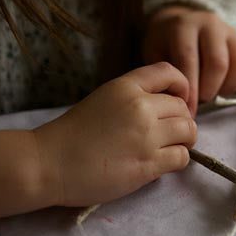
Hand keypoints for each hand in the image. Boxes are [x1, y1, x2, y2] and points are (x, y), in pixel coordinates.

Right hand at [33, 62, 196, 207]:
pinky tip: (163, 163)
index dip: (181, 85)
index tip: (178, 99)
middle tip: (169, 133)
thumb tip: (164, 106)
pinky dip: (178, 160)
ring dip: (184, 140)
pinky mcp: (148, 164)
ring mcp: (146, 136)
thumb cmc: (71, 134)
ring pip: (188, 130)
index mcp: (126, 87)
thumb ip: (133, 97)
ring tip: (169, 147)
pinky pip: (182, 157)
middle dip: (180, 119)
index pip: (169, 72)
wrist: (48, 164)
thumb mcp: (103, 99)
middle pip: (182, 107)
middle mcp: (140, 107)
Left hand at [142, 4, 235, 115]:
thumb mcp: (155, 53)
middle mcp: (212, 25)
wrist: (183, 22)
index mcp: (185, 26)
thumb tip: (178, 104)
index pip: (189, 59)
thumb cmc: (166, 44)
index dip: (190, 89)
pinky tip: (227, 88)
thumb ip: (166, 75)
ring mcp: (233, 33)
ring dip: (229, 88)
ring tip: (214, 95)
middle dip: (209, 90)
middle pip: (219, 63)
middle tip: (201, 103)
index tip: (188, 111)